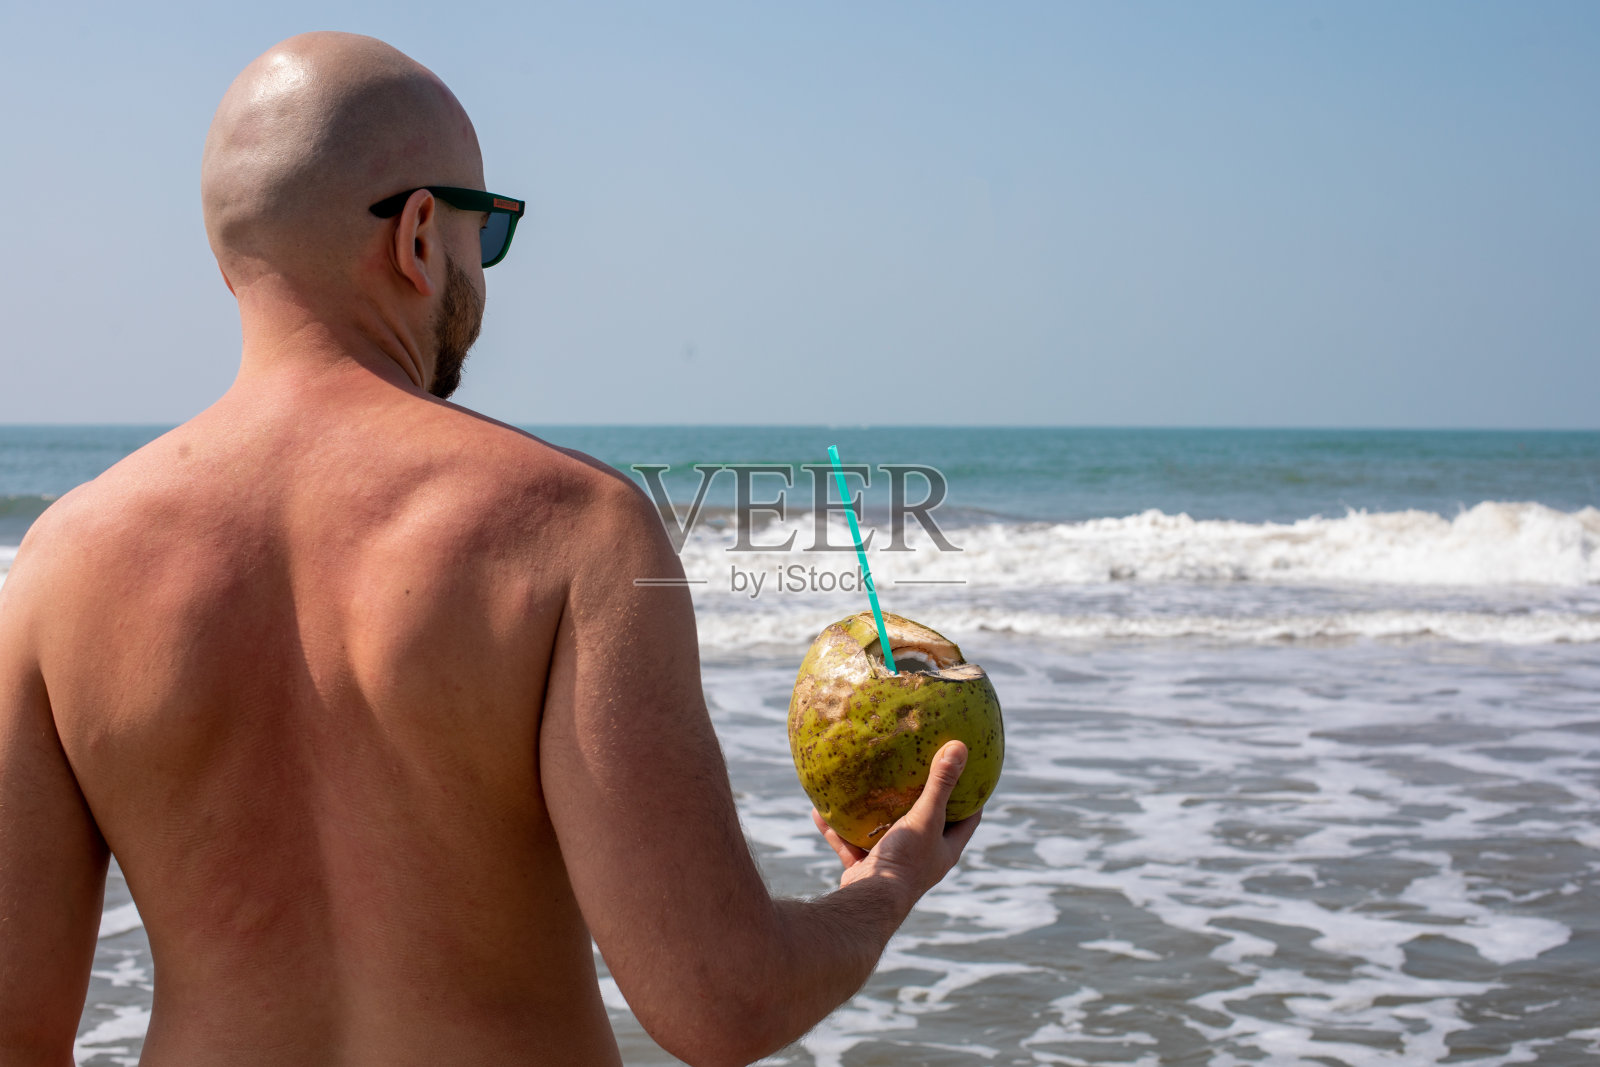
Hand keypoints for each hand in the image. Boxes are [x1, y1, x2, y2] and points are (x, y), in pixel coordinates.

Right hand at [812, 740, 981, 900]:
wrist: (870, 902)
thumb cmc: (905, 861)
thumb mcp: (925, 817)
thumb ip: (940, 784)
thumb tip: (959, 746)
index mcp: (945, 850)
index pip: (968, 819)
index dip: (972, 797)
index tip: (969, 772)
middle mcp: (922, 858)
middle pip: (928, 825)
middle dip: (921, 801)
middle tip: (915, 771)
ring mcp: (894, 864)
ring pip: (884, 834)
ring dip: (874, 815)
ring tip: (864, 788)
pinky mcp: (867, 870)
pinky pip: (851, 844)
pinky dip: (838, 830)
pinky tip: (820, 810)